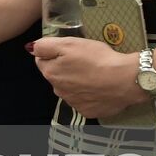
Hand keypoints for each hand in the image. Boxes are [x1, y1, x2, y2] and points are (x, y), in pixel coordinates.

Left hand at [29, 37, 147, 118]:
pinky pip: (84, 101)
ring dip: (76, 82)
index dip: (55, 53)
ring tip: (93, 73)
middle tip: (83, 60)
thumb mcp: (69, 43)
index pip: (42, 61)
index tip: (70, 51)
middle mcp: (58, 91)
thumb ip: (45, 46)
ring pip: (70, 89)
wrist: (124, 80)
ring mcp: (73, 103)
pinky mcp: (88, 112)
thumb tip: (31, 49)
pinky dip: (89, 94)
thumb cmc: (96, 58)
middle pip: (56, 75)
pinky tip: (99, 87)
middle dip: (65, 68)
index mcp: (51, 73)